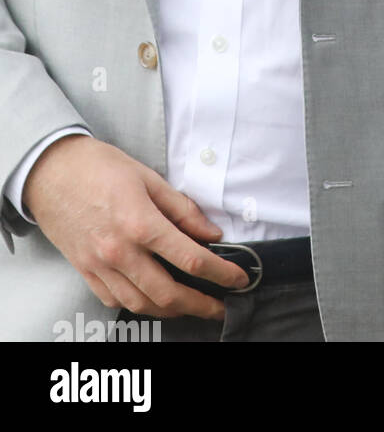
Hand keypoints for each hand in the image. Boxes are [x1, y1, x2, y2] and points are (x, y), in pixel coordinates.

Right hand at [23, 134, 251, 318]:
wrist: (50, 172)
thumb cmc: (98, 168)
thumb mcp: (149, 177)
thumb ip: (182, 209)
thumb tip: (211, 233)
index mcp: (141, 223)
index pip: (191, 259)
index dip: (221, 272)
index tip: (239, 278)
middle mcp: (120, 252)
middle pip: (168, 293)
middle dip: (200, 305)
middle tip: (221, 307)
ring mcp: (100, 266)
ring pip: (142, 304)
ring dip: (172, 311)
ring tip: (192, 307)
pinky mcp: (86, 272)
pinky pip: (116, 301)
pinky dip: (139, 305)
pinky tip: (154, 300)